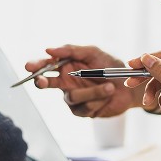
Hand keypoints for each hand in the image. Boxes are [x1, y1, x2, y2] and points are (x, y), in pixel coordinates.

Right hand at [25, 45, 144, 116]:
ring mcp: (73, 97)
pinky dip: (98, 100)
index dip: (35, 66)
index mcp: (65, 66)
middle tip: (42, 81)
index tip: (29, 66)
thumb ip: (71, 49)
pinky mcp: (83, 111)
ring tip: (110, 87)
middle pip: (46, 84)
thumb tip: (48, 49)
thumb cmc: (112, 66)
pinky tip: (108, 95)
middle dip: (42, 82)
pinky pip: (84, 108)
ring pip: (72, 97)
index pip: (45, 66)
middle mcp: (66, 82)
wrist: (131, 86)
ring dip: (92, 92)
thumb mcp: (93, 52)